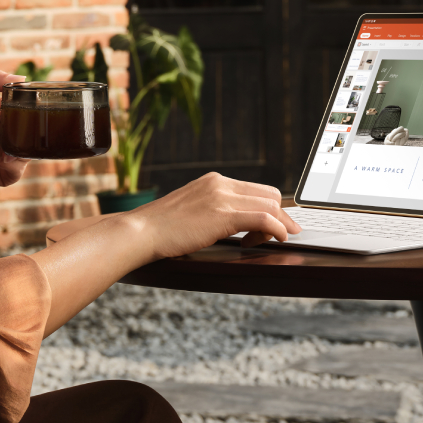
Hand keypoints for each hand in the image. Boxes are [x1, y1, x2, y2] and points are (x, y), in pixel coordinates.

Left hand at [0, 71, 27, 202]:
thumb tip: (22, 78)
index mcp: (2, 113)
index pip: (25, 106)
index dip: (22, 104)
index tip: (7, 106)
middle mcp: (8, 133)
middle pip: (31, 128)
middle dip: (20, 125)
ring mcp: (7, 153)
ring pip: (28, 149)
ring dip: (15, 143)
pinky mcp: (3, 172)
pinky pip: (17, 168)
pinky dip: (8, 161)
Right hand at [129, 173, 298, 257]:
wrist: (140, 232)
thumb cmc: (161, 229)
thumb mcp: (191, 210)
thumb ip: (213, 210)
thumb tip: (235, 223)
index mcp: (214, 181)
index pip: (256, 189)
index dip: (271, 208)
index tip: (277, 224)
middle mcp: (220, 184)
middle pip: (269, 194)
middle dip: (282, 216)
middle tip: (280, 235)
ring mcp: (221, 197)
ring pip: (270, 205)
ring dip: (279, 225)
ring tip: (271, 241)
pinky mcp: (223, 215)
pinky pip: (263, 218)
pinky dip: (277, 229)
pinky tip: (278, 239)